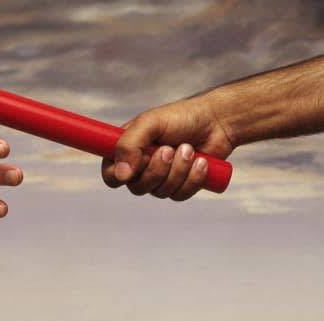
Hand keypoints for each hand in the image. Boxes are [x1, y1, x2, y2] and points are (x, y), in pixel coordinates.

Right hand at [101, 97, 233, 199]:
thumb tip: (121, 174)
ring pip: (160, 192)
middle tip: (170, 149)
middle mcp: (141, 167)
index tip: (139, 162)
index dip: (120, 175)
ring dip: (178, 170)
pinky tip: (202, 162)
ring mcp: (160, 178)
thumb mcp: (150, 123)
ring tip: (189, 148)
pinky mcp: (180, 186)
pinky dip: (193, 178)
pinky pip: (180, 195)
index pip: (110, 175)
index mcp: (126, 150)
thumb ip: (129, 145)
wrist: (217, 122)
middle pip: (137, 188)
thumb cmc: (181, 118)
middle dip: (157, 170)